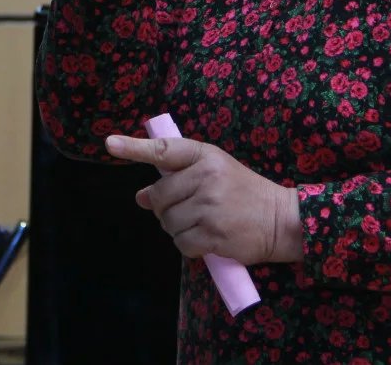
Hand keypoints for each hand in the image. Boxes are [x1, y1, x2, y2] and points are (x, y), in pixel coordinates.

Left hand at [106, 134, 302, 265]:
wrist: (280, 218)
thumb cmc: (243, 191)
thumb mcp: (214, 171)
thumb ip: (177, 178)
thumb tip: (140, 196)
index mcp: (205, 156)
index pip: (164, 150)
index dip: (134, 148)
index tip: (110, 144)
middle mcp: (206, 177)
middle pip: (159, 197)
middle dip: (165, 208)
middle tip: (189, 209)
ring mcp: (210, 207)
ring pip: (168, 223)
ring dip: (179, 228)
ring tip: (203, 223)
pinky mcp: (214, 234)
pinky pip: (181, 244)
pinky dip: (190, 246)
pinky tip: (207, 239)